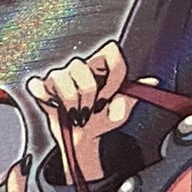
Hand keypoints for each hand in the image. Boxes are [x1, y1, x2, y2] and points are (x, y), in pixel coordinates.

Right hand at [26, 39, 155, 181]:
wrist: (82, 139)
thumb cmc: (101, 120)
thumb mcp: (121, 111)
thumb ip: (133, 95)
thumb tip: (151, 82)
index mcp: (101, 68)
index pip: (111, 52)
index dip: (113, 74)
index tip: (112, 93)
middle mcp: (80, 67)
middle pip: (83, 67)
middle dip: (89, 94)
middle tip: (92, 109)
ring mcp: (60, 76)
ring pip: (63, 78)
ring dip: (71, 103)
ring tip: (77, 113)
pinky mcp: (42, 88)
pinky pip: (39, 85)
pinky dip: (44, 95)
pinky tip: (53, 104)